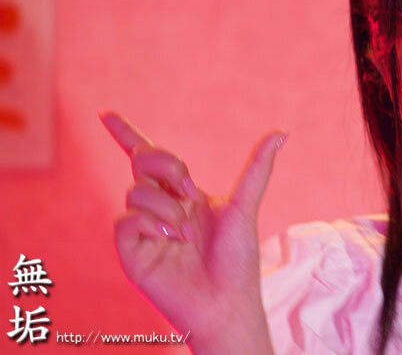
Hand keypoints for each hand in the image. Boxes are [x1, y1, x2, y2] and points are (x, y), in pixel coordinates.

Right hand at [100, 111, 284, 353]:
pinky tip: (170, 240)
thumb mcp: (244, 207)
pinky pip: (126, 220)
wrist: (227, 300)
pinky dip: (151, 223)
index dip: (125, 133)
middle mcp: (158, 207)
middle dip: (167, 165)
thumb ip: (257, 168)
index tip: (105, 114)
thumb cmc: (237, 258)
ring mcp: (142, 229)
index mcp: (180, 194)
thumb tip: (281, 132)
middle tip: (191, 191)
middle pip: (143, 162)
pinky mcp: (130, 252)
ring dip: (168, 207)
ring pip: (136, 191)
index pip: (147, 157)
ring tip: (187, 234)